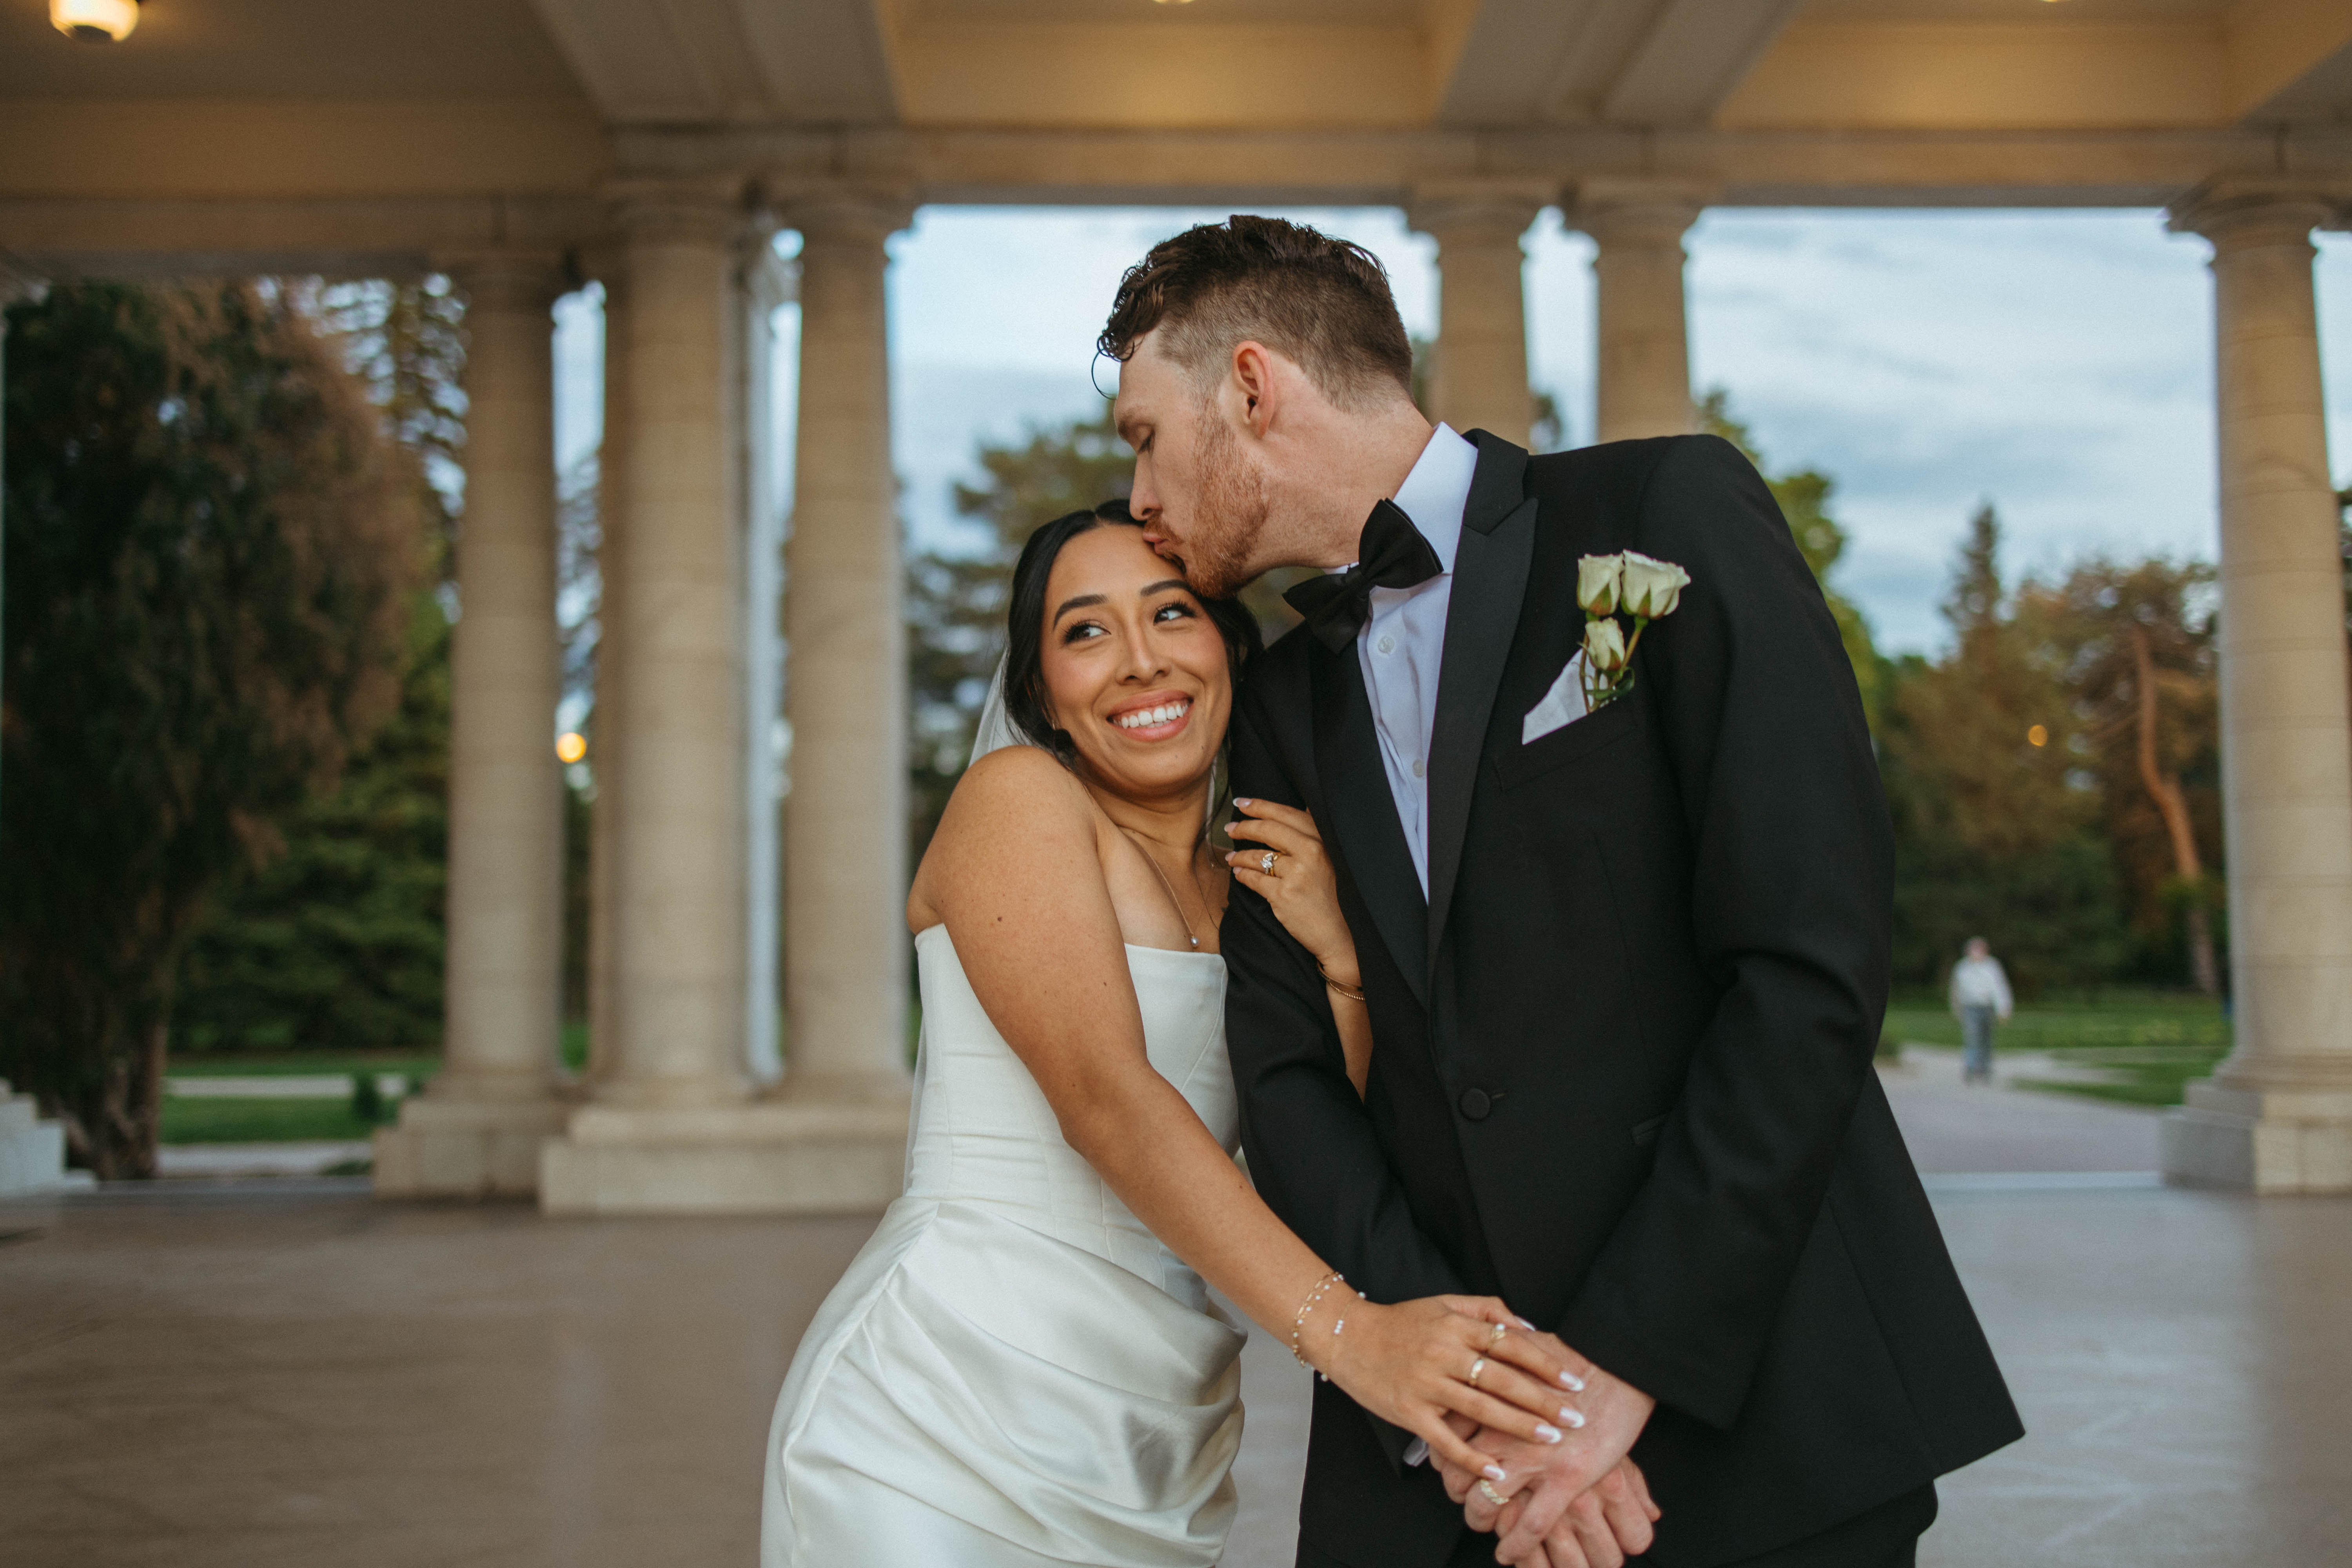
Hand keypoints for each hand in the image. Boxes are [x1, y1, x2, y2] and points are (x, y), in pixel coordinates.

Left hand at [1225, 799, 1356, 984]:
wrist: (1342, 934)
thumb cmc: (1337, 896)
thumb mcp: (1334, 859)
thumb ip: (1316, 835)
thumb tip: (1304, 805)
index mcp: (1322, 840)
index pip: (1286, 814)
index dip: (1259, 805)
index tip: (1241, 802)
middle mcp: (1310, 853)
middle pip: (1268, 830)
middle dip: (1244, 826)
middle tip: (1230, 827)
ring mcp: (1296, 874)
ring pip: (1257, 856)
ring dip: (1239, 854)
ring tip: (1232, 856)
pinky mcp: (1283, 895)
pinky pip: (1253, 879)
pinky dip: (1242, 875)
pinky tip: (1239, 873)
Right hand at [1307, 1296, 1590, 1480]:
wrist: (1346, 1336)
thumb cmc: (1400, 1321)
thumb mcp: (1443, 1303)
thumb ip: (1486, 1310)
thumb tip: (1529, 1326)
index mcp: (1456, 1326)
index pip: (1511, 1345)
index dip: (1546, 1364)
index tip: (1574, 1381)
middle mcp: (1444, 1354)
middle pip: (1503, 1380)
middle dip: (1543, 1401)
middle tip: (1575, 1419)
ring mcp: (1426, 1385)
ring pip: (1481, 1409)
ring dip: (1519, 1427)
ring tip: (1551, 1440)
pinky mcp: (1409, 1412)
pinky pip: (1446, 1439)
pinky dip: (1472, 1458)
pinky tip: (1497, 1471)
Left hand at [1434, 1341, 1656, 1564]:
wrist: (1618, 1364)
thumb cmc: (1571, 1355)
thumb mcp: (1517, 1354)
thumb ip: (1490, 1370)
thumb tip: (1473, 1375)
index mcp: (1488, 1399)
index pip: (1445, 1436)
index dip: (1440, 1456)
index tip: (1444, 1464)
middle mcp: (1502, 1430)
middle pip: (1457, 1473)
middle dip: (1455, 1492)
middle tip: (1463, 1497)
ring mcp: (1533, 1456)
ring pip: (1485, 1503)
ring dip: (1478, 1519)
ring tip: (1482, 1523)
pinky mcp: (1566, 1477)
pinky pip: (1530, 1525)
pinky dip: (1515, 1545)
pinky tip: (1508, 1554)